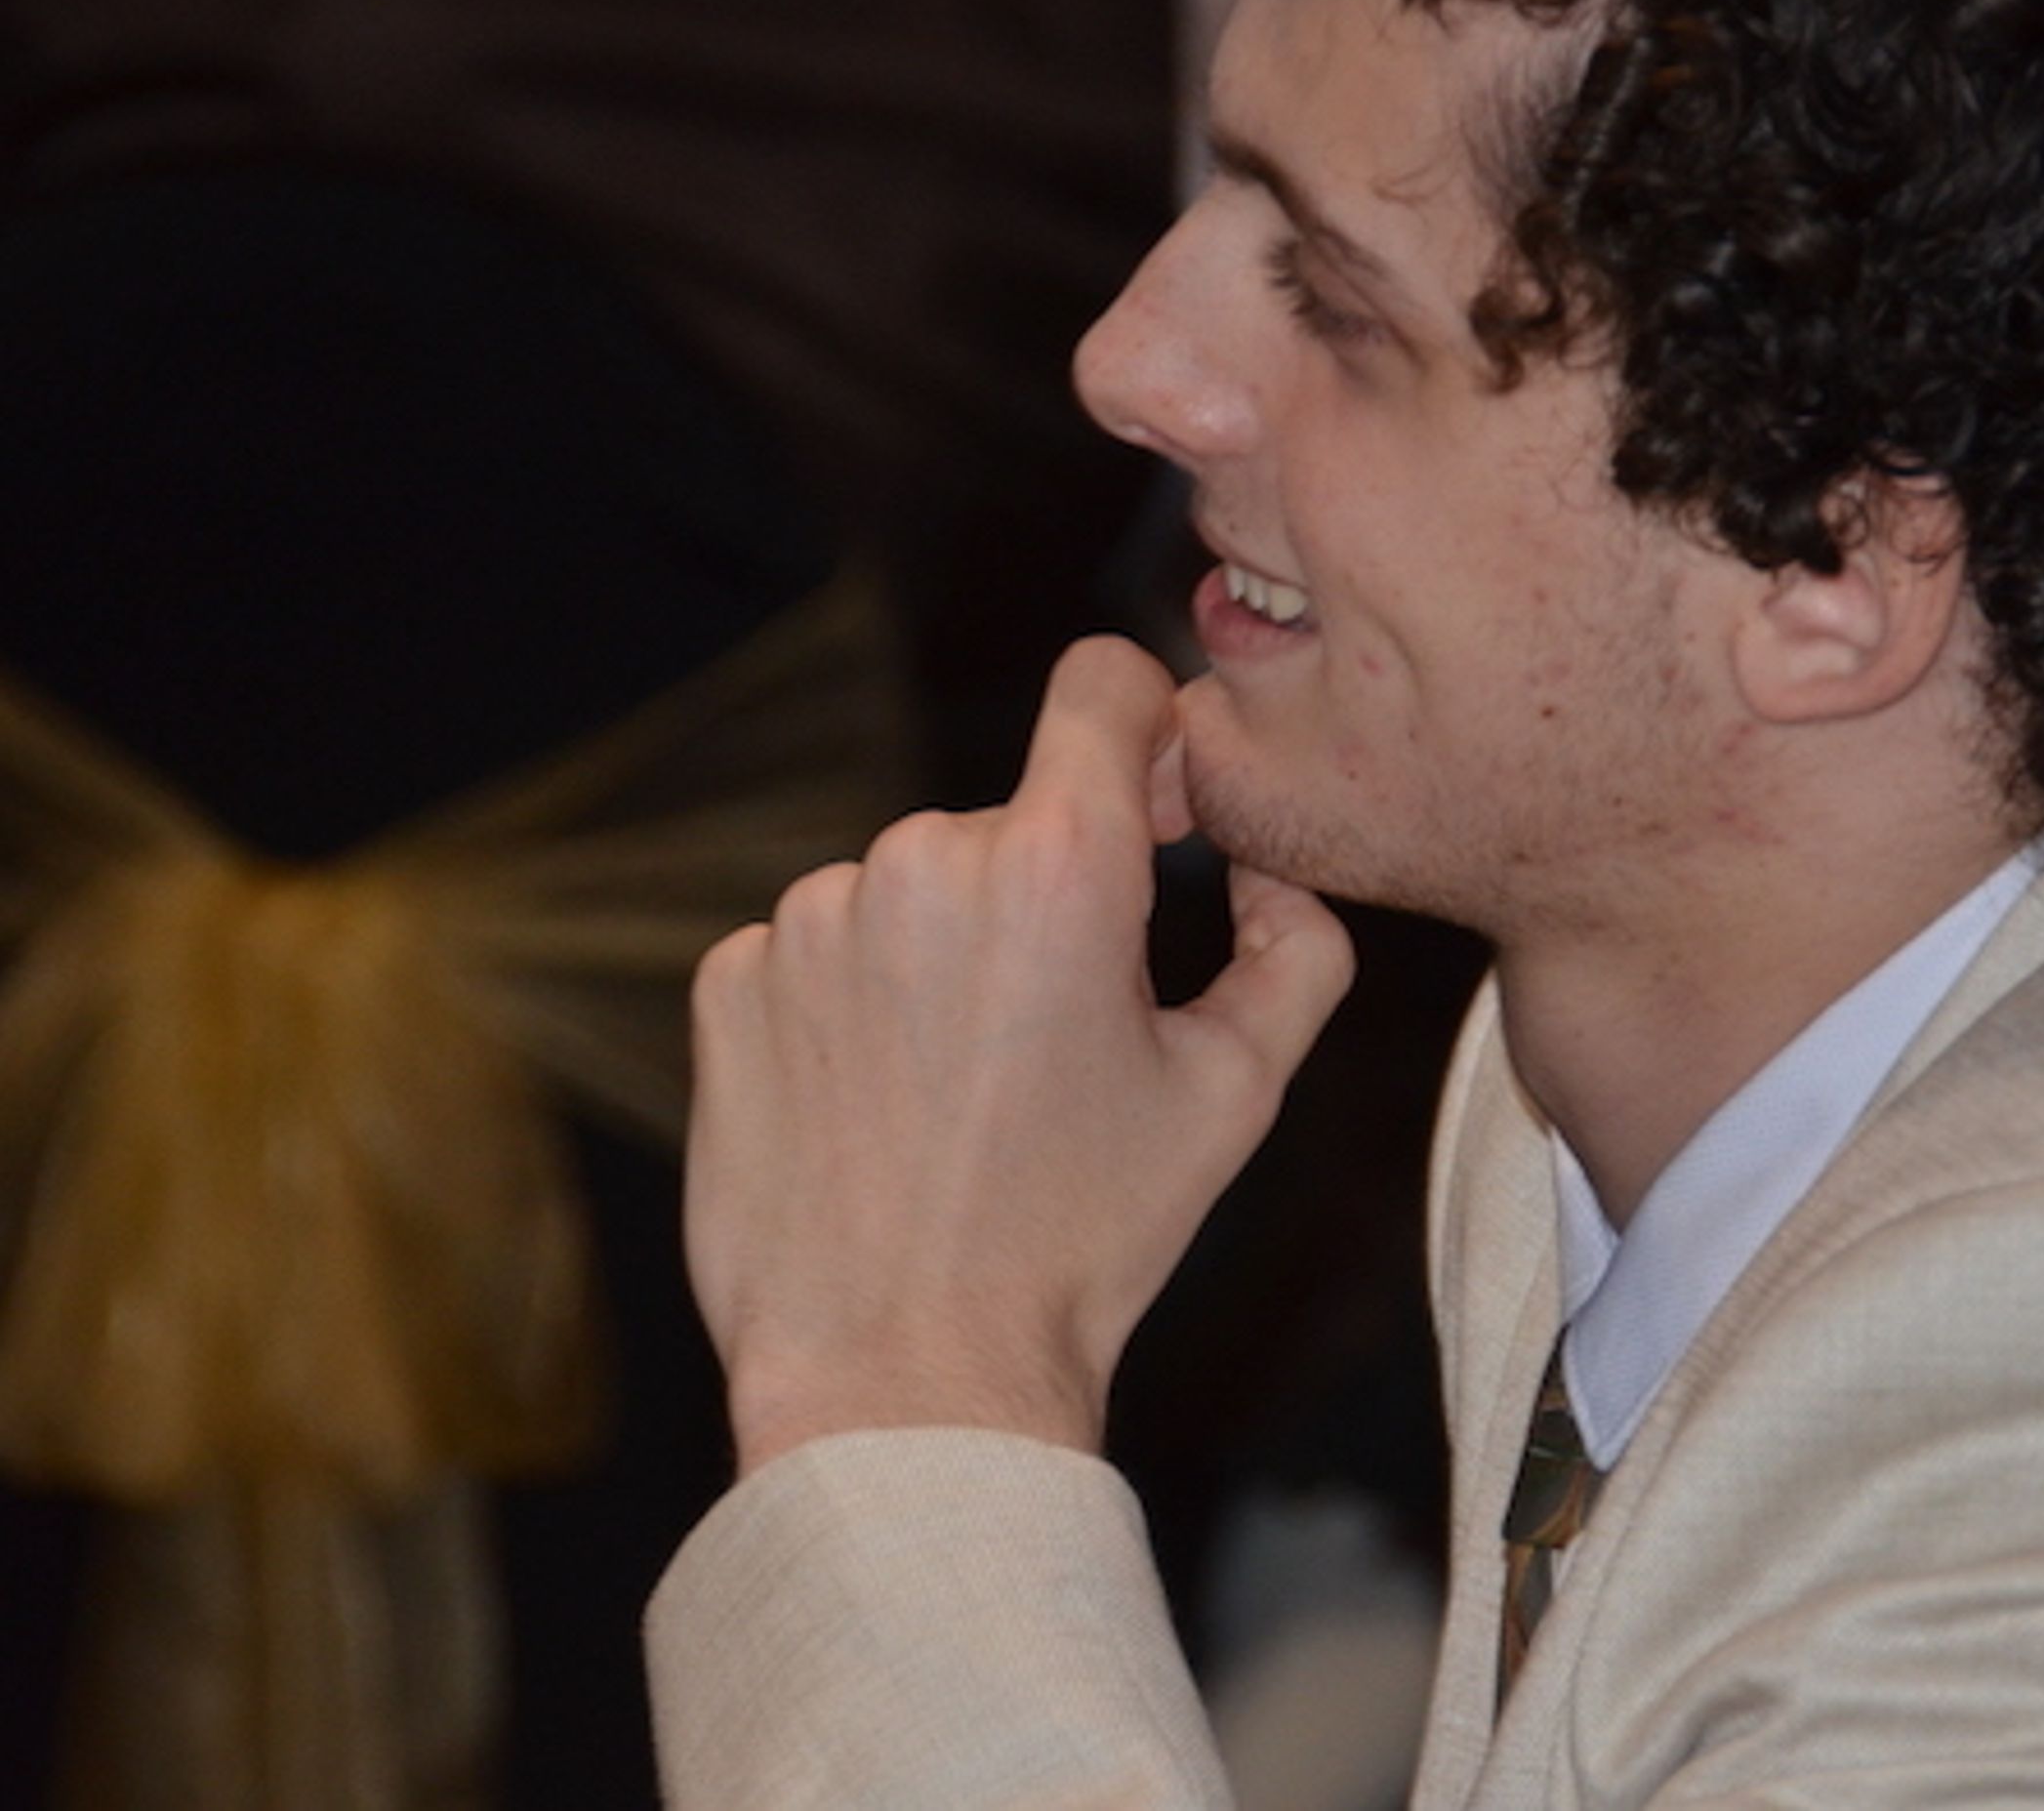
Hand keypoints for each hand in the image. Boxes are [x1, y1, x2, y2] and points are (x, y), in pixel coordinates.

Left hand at [685, 636, 1355, 1472]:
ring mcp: (811, 916)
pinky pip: (816, 947)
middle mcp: (925, 856)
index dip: (1144, 731)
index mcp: (1061, 863)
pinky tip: (876, 1106)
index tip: (1149, 813)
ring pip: (910, 887)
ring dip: (942, 954)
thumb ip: (1295, 942)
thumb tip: (1263, 866)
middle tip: (1056, 1039)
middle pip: (1011, 817)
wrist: (905, 1380)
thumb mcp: (1238, 1091)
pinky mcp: (730, 980)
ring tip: (958, 1093)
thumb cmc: (1082, 1240)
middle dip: (1045, 895)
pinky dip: (853, 1003)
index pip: (1103, 682)